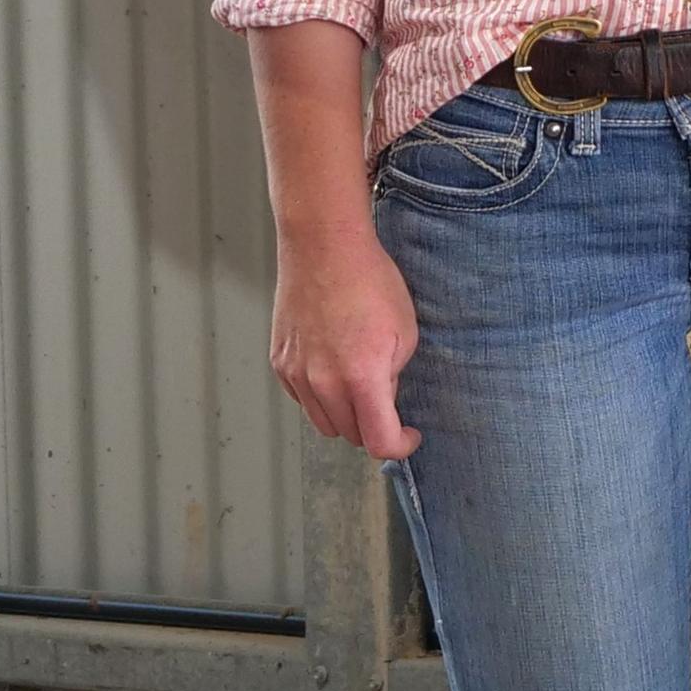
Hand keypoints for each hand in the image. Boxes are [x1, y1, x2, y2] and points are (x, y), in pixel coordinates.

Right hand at [269, 225, 421, 460]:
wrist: (324, 245)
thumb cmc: (369, 279)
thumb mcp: (405, 332)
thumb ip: (394, 377)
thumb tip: (383, 400)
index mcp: (361, 377)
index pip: (379, 442)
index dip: (401, 445)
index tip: (409, 435)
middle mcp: (323, 382)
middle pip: (351, 435)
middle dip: (373, 426)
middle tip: (387, 399)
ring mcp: (297, 374)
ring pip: (323, 422)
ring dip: (345, 415)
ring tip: (359, 382)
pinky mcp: (280, 362)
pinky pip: (302, 399)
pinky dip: (319, 396)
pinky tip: (333, 368)